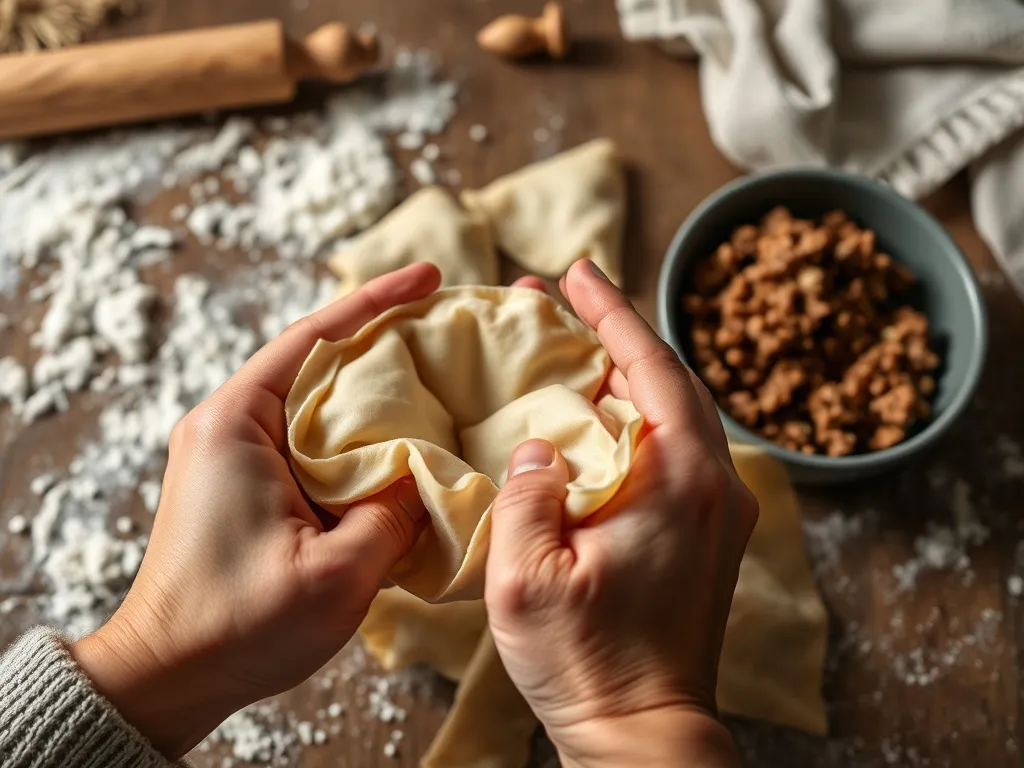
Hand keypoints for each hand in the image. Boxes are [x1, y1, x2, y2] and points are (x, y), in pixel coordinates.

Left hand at [71, 263, 441, 757]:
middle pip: (319, 359)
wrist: (168, 675)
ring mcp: (235, 452)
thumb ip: (395, 514)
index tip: (430, 277)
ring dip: (376, 386)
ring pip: (319, 399)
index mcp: (236, 424)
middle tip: (453, 327)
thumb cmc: (236, 627)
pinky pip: (313, 436)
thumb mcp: (336, 574)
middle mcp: (228, 423)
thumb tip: (429, 475)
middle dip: (386, 338)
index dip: (376, 302)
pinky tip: (403, 437)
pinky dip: (360, 428)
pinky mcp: (248, 481)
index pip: (314, 338)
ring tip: (441, 376)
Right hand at [484, 259, 757, 767]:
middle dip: (610, 335)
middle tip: (555, 303)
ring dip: (621, 377)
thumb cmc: (588, 664)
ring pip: (672, 414)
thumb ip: (526, 495)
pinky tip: (592, 422)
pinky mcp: (708, 534)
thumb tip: (538, 445)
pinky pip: (673, 450)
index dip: (611, 311)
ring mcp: (717, 511)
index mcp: (678, 481)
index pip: (650, 366)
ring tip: (566, 354)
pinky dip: (634, 419)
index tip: (576, 271)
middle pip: (666, 381)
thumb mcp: (527, 581)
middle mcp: (713, 485)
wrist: (645, 734)